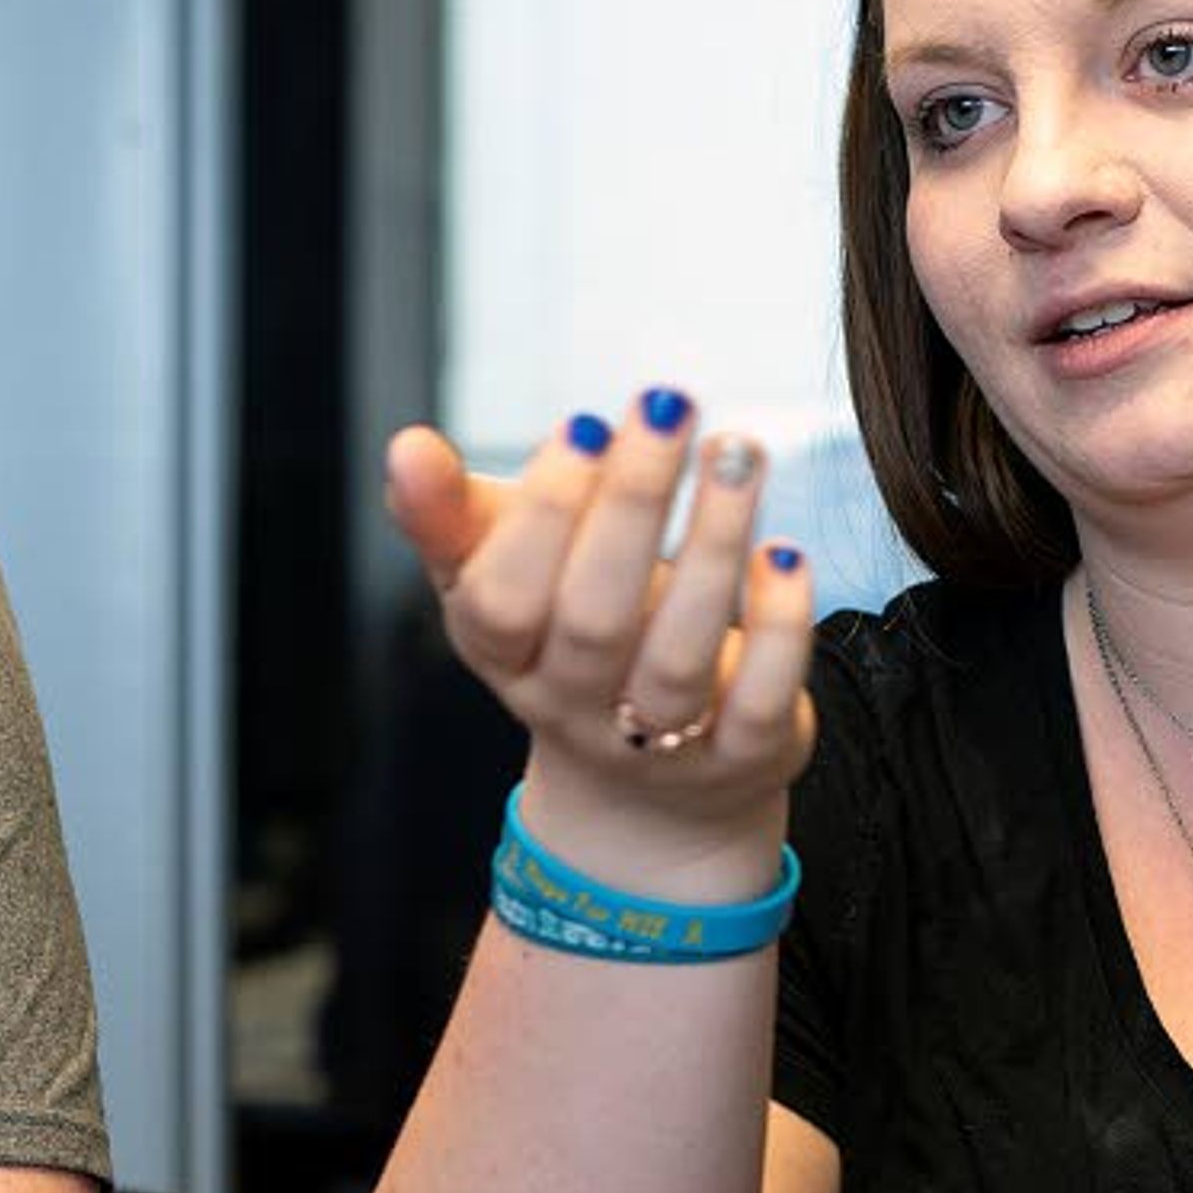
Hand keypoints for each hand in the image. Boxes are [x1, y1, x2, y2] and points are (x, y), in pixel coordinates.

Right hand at [384, 390, 818, 889]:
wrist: (648, 787)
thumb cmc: (566, 636)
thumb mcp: (496, 575)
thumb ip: (449, 513)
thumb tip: (407, 448)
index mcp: (503, 655)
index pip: (501, 600)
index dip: (540, 517)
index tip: (586, 423)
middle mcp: (574, 706)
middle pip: (593, 619)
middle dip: (630, 505)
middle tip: (668, 404)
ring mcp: (659, 744)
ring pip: (677, 657)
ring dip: (713, 546)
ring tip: (737, 452)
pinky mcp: (740, 756)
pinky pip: (758, 701)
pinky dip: (776, 628)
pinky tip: (785, 554)